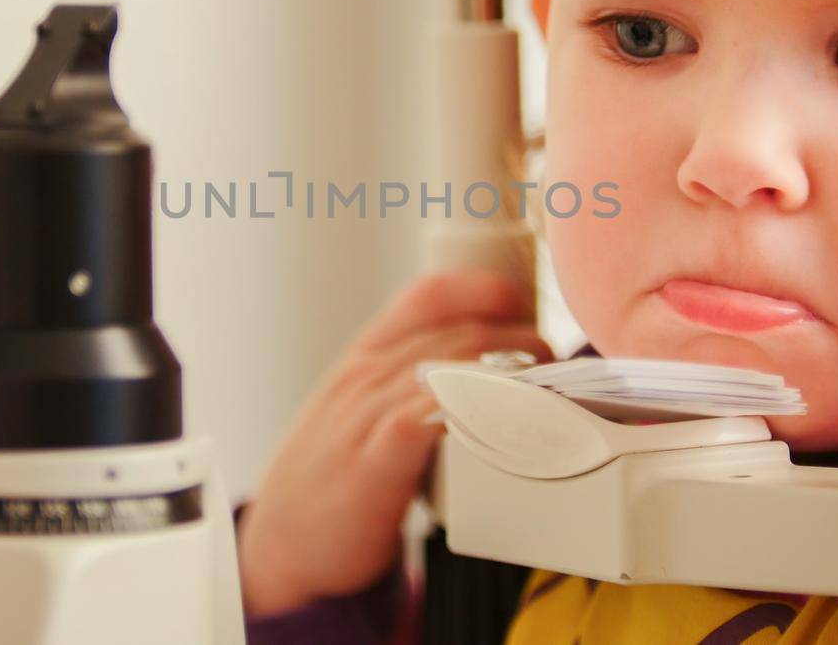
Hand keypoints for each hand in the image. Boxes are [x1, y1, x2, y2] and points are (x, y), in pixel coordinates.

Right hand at [236, 270, 549, 617]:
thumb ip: (409, 384)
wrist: (281, 546)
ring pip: (449, 368)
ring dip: (509, 372)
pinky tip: (504, 417)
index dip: (484, 290)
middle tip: (555, 362)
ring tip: (549, 388)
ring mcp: (366, 417)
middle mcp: (366, 376)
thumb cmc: (334, 477)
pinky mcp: (372, 464)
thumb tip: (488, 371)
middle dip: (519, 338)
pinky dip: (469, 410)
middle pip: (456, 330)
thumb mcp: (362, 412)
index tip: (524, 307)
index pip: (426, 295)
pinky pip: (423, 419)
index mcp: (365, 357)